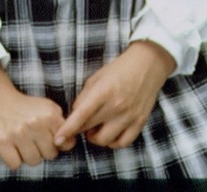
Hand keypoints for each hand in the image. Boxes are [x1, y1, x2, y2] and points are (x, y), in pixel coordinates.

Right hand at [0, 63, 64, 170]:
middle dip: (44, 150)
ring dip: (28, 156)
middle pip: (50, 155)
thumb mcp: (48, 108)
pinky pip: (15, 164)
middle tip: (34, 140)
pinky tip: (11, 148)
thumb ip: (61, 124)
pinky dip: (13, 160)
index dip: (59, 144)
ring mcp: (18, 134)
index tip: (50, 139)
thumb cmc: (25, 107)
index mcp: (50, 115)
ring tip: (22, 143)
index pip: (66, 143)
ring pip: (34, 161)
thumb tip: (69, 144)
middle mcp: (36, 124)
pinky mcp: (2, 142)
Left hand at [53, 41, 174, 150]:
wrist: (148, 64)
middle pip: (90, 129)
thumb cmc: (120, 69)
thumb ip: (84, 97)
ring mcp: (130, 115)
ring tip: (96, 128)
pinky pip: (123, 142)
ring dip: (96, 137)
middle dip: (80, 130)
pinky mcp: (140, 121)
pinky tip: (110, 133)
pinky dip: (113, 142)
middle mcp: (117, 106)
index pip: (81, 116)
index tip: (57, 139)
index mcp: (104, 92)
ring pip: (105, 140)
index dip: (68, 129)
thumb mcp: (97, 77)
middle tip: (81, 124)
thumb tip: (74, 116)